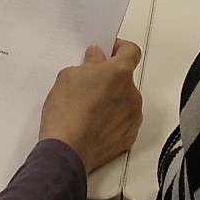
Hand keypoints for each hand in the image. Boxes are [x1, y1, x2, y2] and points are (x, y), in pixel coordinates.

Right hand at [39, 39, 142, 171]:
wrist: (66, 151)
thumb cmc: (66, 114)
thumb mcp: (68, 76)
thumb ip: (89, 63)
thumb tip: (96, 59)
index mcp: (119, 73)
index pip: (131, 51)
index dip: (120, 48)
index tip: (110, 51)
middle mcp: (132, 94)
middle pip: (126, 78)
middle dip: (110, 79)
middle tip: (90, 84)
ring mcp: (133, 117)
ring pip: (125, 100)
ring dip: (113, 100)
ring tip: (89, 109)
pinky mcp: (129, 136)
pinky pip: (124, 121)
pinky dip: (113, 120)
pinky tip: (94, 124)